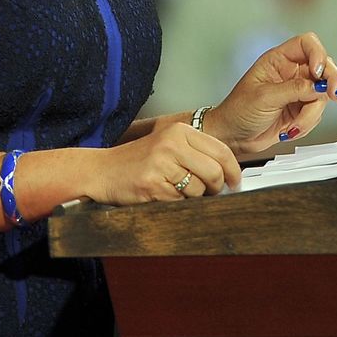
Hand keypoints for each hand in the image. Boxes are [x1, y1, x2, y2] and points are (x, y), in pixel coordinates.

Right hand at [91, 124, 240, 203]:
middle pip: (213, 172)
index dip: (232, 170)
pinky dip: (175, 204)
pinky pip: (179, 203)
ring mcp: (161, 164)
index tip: (234, 182)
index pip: (221, 150)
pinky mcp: (152, 185)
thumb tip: (227, 173)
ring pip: (198, 191)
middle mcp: (172, 143)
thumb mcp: (168, 145)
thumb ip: (196, 153)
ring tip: (176, 190)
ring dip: (193, 198)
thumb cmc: (138, 161)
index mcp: (180, 131)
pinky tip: (162, 195)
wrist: (102, 171)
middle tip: (210, 193)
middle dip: (215, 188)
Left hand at [206, 32, 336, 156]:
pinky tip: (290, 129)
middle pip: (324, 67)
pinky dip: (307, 124)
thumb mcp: (265, 97)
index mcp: (279, 60)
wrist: (233, 137)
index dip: (318, 54)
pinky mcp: (301, 110)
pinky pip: (317, 113)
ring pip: (322, 94)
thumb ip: (294, 89)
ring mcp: (298, 91)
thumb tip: (320, 86)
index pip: (307, 44)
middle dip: (331, 81)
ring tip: (293, 125)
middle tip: (333, 95)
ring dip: (311, 114)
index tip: (318, 73)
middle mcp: (291, 72)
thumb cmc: (238, 111)